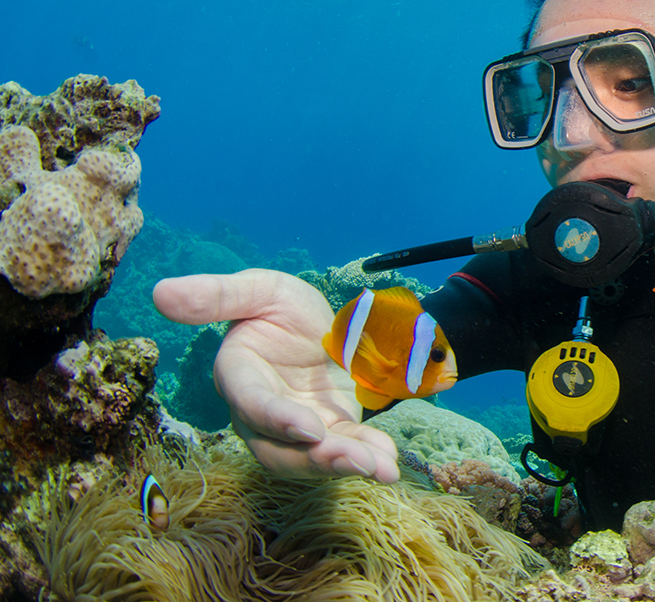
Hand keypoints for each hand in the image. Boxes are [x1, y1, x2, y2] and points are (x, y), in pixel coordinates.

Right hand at [152, 269, 399, 481]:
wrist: (314, 322)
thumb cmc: (278, 306)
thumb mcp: (258, 290)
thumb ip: (217, 295)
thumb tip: (160, 292)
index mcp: (241, 376)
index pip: (252, 404)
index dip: (277, 419)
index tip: (310, 428)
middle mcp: (263, 413)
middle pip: (280, 449)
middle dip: (317, 460)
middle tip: (357, 462)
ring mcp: (297, 426)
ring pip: (313, 458)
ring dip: (347, 466)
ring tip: (382, 468)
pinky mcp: (328, 429)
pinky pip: (344, 449)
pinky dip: (368, 455)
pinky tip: (389, 460)